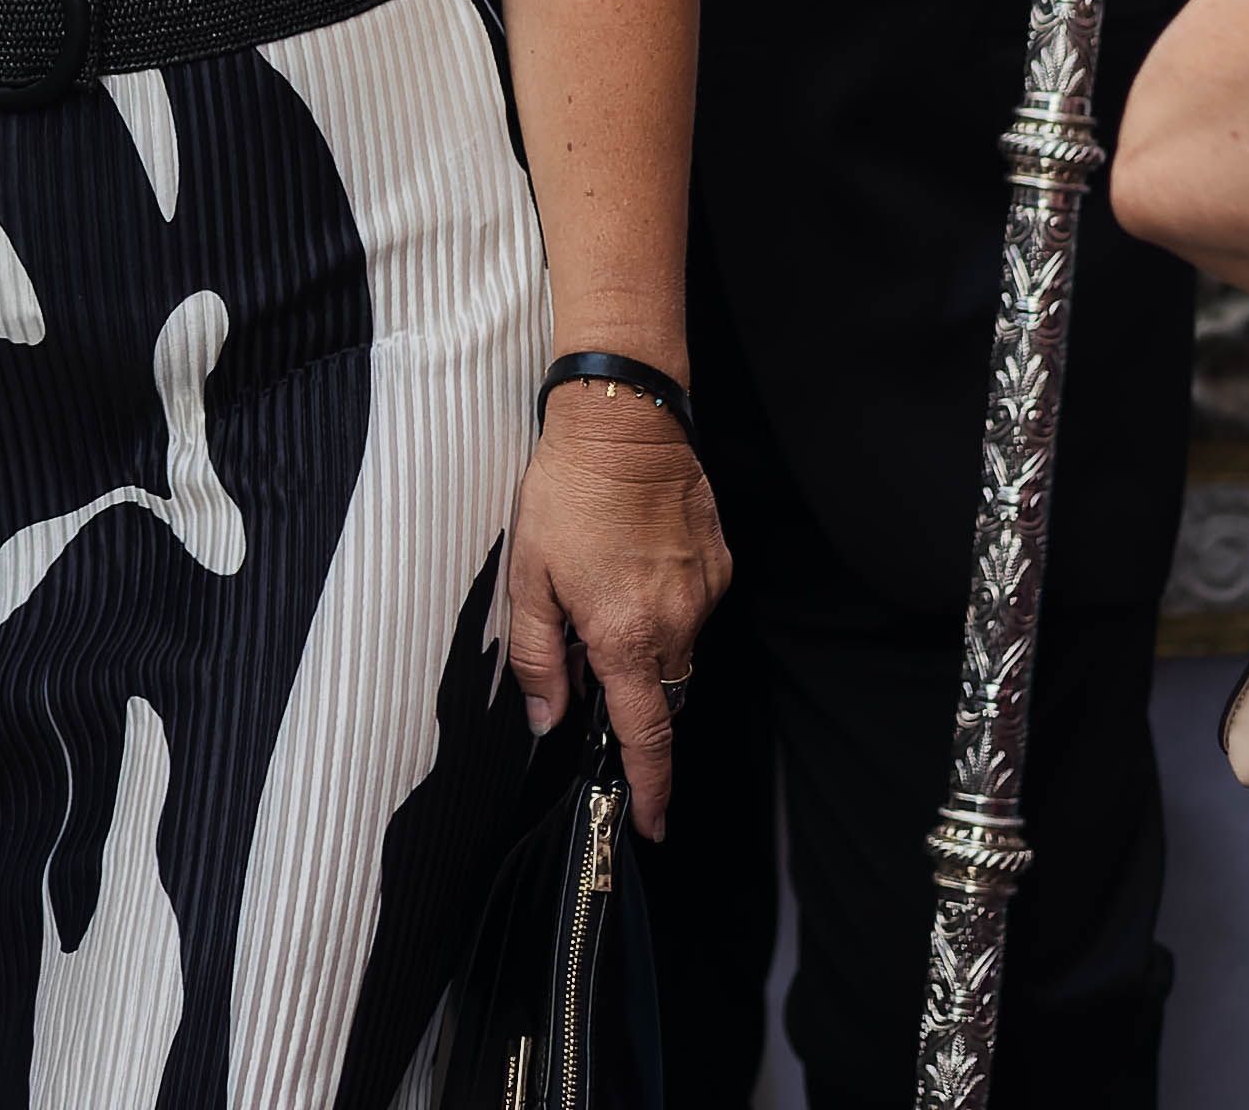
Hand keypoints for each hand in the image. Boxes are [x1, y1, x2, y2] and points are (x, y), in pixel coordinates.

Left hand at [499, 382, 727, 836]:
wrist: (624, 423)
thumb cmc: (565, 494)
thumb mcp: (528, 577)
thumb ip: (537, 657)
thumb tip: (548, 718)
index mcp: (624, 635)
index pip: (645, 735)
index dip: (649, 788)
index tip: (651, 825)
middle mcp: (676, 623)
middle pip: (663, 695)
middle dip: (636, 701)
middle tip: (597, 669)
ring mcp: (705, 594)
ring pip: (679, 652)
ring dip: (647, 647)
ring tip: (606, 594)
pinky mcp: (721, 566)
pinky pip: (694, 609)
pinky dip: (666, 607)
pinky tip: (635, 564)